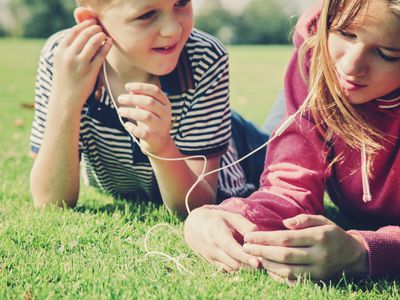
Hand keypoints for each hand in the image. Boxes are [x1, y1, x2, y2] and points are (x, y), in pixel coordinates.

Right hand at [52, 19, 111, 110]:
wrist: (65, 100)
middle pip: (84, 35)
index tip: (91, 22)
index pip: (73, 32)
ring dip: (100, 35)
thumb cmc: (65, 80)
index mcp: (60, 52)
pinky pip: (101, 54)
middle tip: (100, 27)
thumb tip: (82, 35)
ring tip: (104, 34)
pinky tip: (109, 42)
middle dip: (94, 28)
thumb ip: (68, 49)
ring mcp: (80, 64)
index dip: (84, 25)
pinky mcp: (90, 72)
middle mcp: (68, 56)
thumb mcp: (61, 62)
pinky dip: (106, 46)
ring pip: (93, 43)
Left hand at [118, 83, 171, 154]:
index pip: (155, 91)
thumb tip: (130, 90)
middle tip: (120, 99)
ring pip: (146, 116)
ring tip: (120, 111)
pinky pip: (143, 133)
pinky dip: (133, 128)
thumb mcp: (148, 109)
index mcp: (166, 104)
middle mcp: (166, 114)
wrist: (159, 143)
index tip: (127, 86)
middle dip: (133, 99)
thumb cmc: (151, 122)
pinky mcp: (156, 139)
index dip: (141, 87)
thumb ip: (141, 99)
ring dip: (130, 112)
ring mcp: (162, 127)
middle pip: (150, 102)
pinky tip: (126, 125)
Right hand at [184, 207, 259, 271]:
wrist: (193, 226)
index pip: (232, 249)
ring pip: (232, 268)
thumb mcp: (229, 216)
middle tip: (264, 263)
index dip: (245, 257)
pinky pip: (227, 269)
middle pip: (234, 263)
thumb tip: (257, 237)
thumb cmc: (215, 218)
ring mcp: (211, 257)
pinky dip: (238, 268)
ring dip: (245, 268)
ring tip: (258, 263)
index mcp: (217, 234)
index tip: (258, 262)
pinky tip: (247, 264)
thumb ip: (245, 225)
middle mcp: (213, 248)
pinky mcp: (212, 263)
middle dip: (250, 265)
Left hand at [243, 214, 367, 280]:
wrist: (354, 255)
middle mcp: (318, 255)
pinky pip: (294, 280)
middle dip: (261, 252)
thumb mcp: (322, 220)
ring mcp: (318, 270)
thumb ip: (304, 219)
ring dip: (267, 265)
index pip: (286, 238)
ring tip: (253, 257)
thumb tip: (284, 223)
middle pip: (284, 255)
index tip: (249, 236)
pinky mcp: (317, 280)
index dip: (265, 238)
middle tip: (245, 248)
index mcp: (319, 236)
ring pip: (287, 270)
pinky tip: (267, 268)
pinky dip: (278, 276)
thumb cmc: (332, 234)